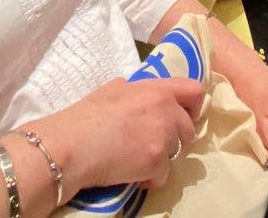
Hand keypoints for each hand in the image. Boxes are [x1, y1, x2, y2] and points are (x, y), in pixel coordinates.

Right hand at [23, 77, 203, 194]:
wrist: (72, 145)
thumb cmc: (86, 115)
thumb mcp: (114, 89)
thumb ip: (137, 92)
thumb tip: (143, 98)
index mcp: (156, 89)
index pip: (194, 91)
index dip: (193, 106)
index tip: (185, 116)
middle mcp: (166, 110)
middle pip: (188, 128)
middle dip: (174, 138)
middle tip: (152, 144)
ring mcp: (163, 138)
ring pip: (176, 152)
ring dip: (161, 158)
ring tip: (137, 159)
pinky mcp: (157, 163)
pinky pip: (164, 175)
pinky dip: (151, 178)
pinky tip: (132, 174)